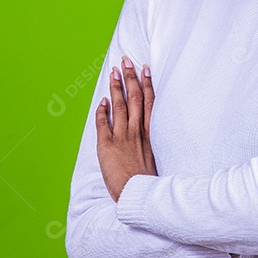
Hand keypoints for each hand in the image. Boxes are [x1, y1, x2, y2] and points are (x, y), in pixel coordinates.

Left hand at [96, 55, 157, 201]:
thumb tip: (147, 133)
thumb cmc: (148, 182)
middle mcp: (136, 132)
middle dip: (130, 77)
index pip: (148, 102)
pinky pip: (103, 123)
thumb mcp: (155, 159)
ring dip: (116, 87)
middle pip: (134, 98)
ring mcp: (121, 137)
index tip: (145, 69)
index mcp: (149, 134)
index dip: (147, 84)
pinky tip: (102, 100)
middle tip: (126, 60)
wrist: (139, 197)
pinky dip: (102, 110)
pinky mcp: (107, 146)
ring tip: (114, 71)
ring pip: (119, 106)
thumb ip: (150, 143)